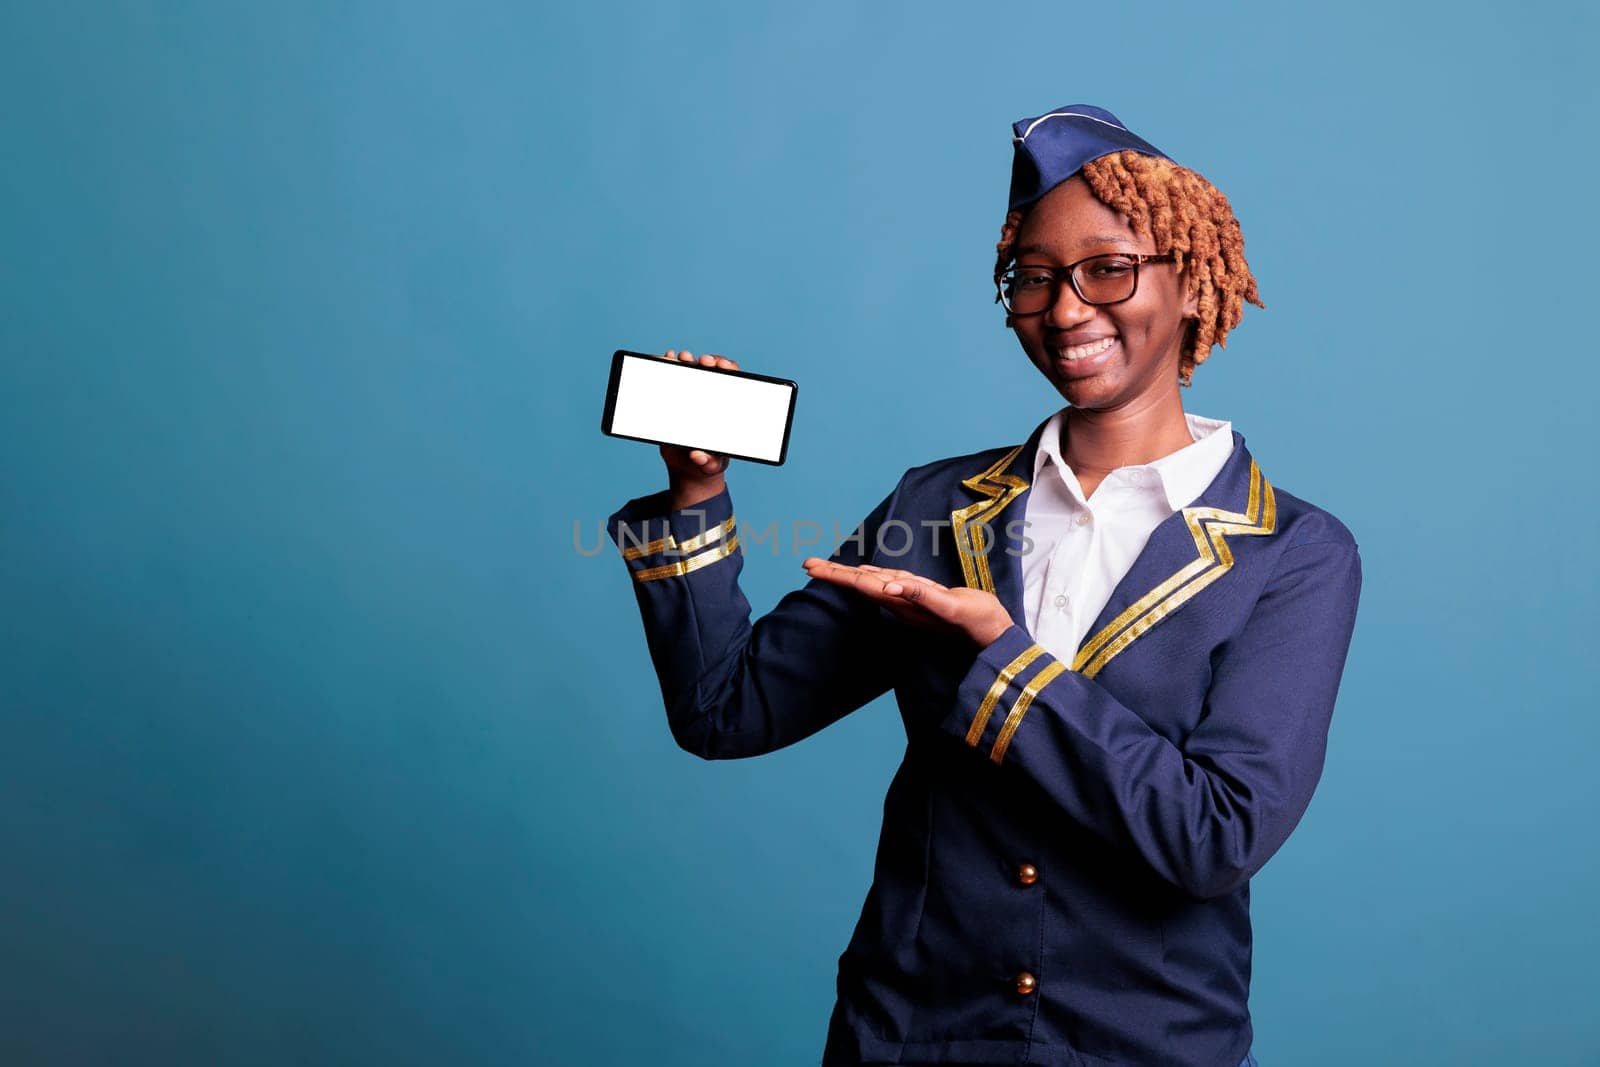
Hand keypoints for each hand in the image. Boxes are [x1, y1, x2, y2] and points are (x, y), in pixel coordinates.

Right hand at [657, 348, 737, 508]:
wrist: (689, 468)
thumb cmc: (708, 464)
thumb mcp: (712, 466)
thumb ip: (708, 463)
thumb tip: (697, 456)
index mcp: (727, 409)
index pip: (735, 382)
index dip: (730, 370)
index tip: (723, 366)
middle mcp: (713, 399)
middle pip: (714, 372)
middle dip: (709, 361)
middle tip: (702, 360)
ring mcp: (694, 398)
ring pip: (694, 372)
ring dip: (689, 360)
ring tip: (682, 357)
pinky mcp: (677, 401)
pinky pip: (674, 380)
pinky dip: (671, 367)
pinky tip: (666, 358)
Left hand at [801, 559, 1015, 648]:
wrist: (994, 635)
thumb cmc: (976, 621)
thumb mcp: (951, 607)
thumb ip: (921, 596)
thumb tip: (889, 587)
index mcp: (903, 603)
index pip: (862, 585)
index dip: (837, 575)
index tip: (810, 568)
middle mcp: (902, 603)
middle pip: (861, 584)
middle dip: (834, 574)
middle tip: (806, 564)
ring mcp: (911, 602)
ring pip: (874, 583)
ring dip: (850, 575)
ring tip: (827, 568)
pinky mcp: (924, 598)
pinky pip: (892, 584)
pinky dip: (876, 577)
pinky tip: (867, 575)